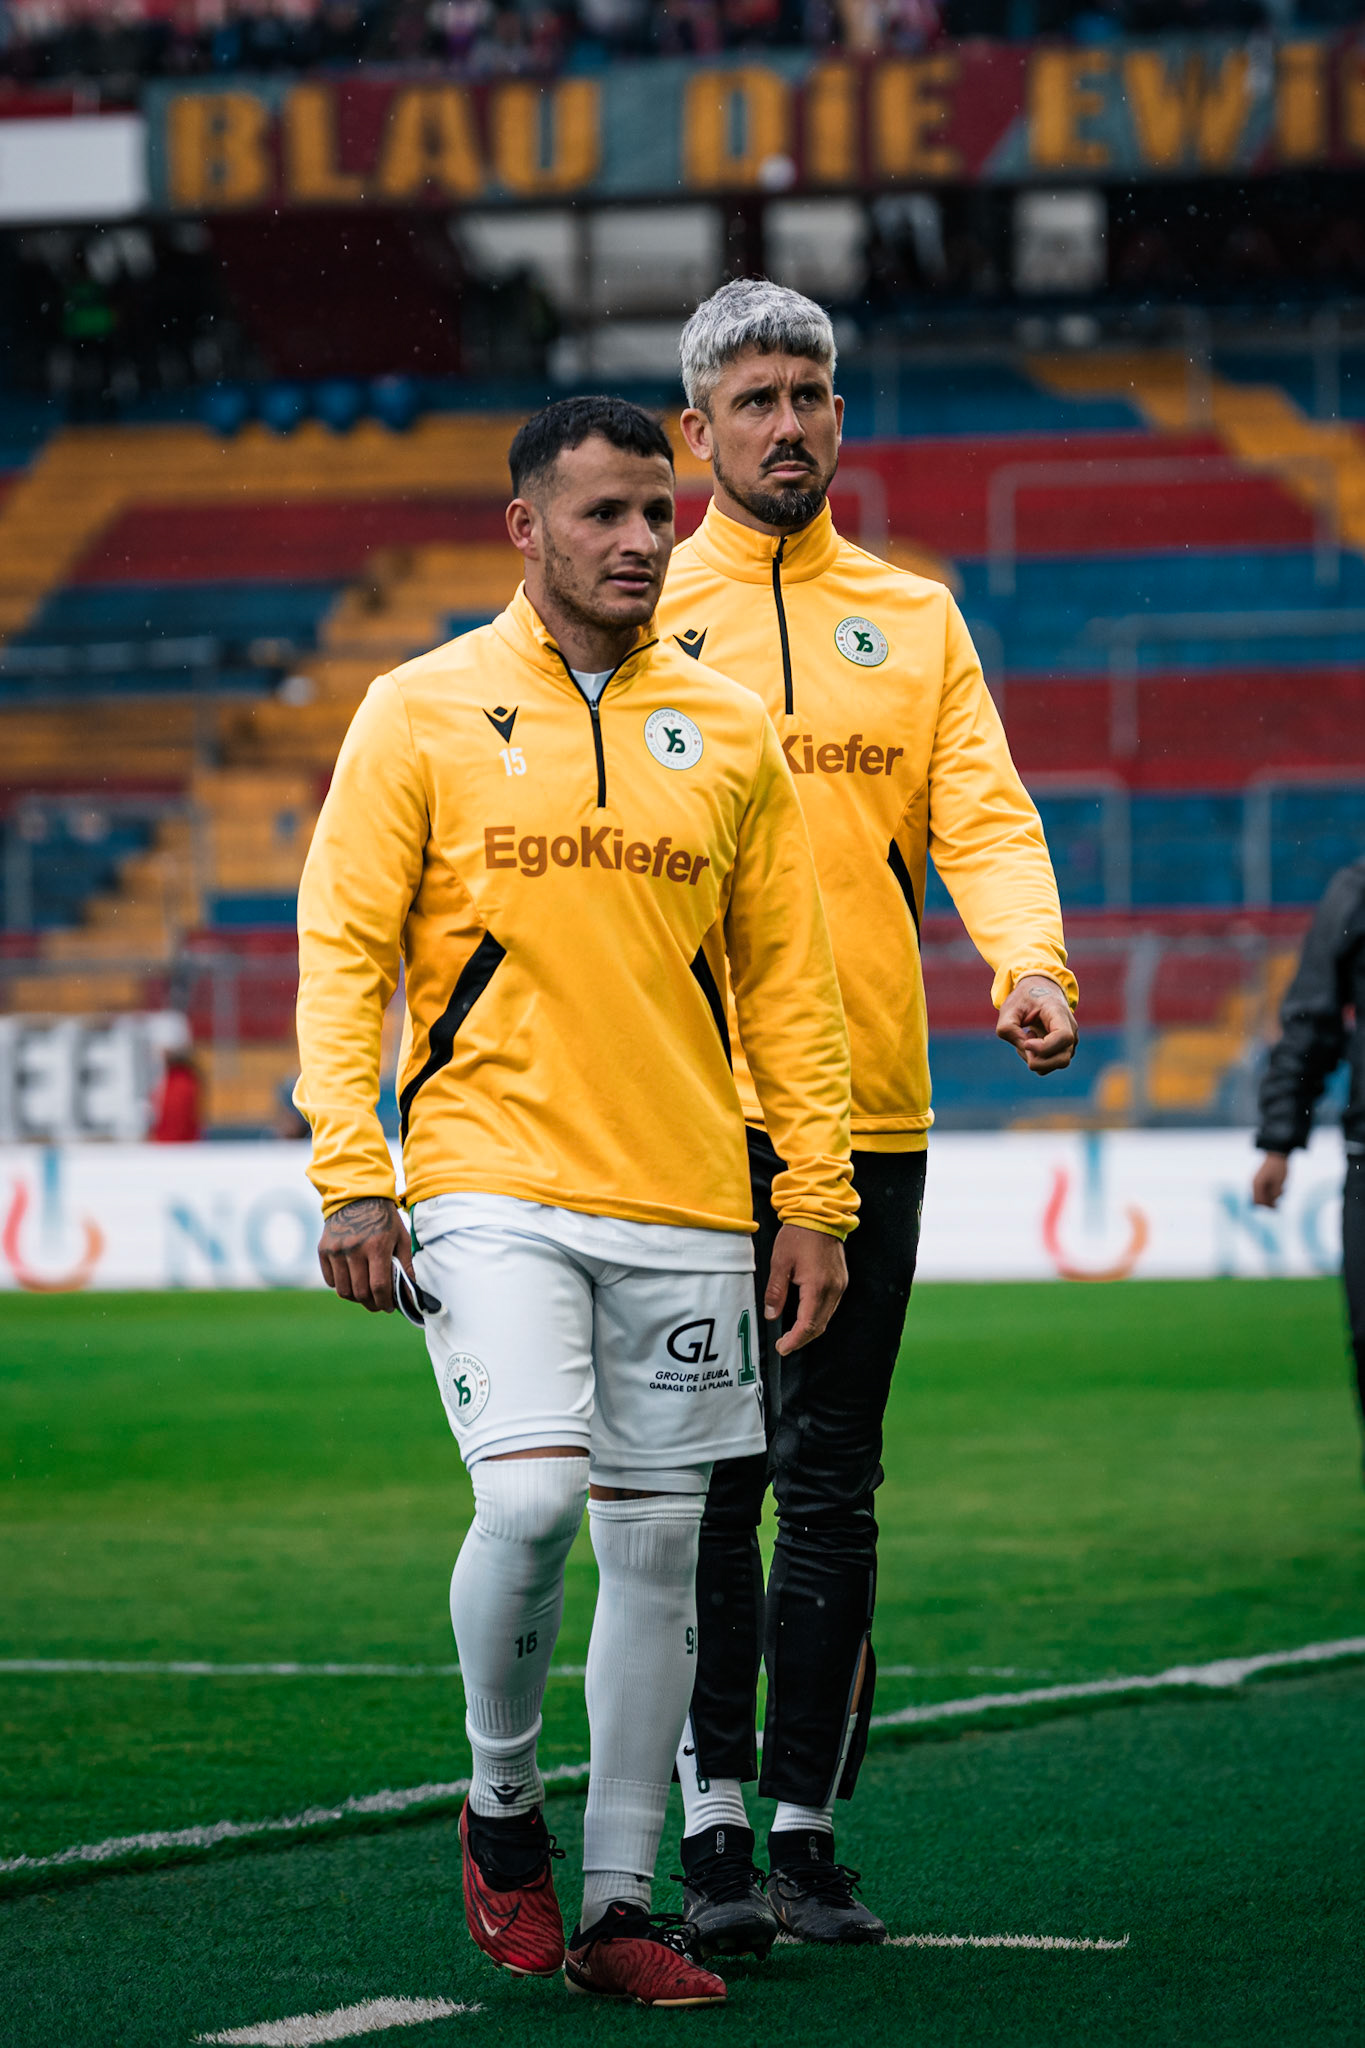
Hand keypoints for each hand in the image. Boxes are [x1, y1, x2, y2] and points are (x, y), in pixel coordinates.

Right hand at [318, 1196, 412, 1311]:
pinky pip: (330, 1280)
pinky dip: (341, 1286)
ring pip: (343, 1290)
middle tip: (379, 1304)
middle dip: (372, 1304)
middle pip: (361, 1292)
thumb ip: (406, 1266)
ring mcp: (336, 1250)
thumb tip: (411, 1294)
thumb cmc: (384, 1219)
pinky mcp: (324, 1250)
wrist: (357, 1196)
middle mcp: (354, 1250)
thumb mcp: (401, 1238)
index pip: (379, 1286)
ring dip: (356, 1298)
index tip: (390, 1307)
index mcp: (376, 1246)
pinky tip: (352, 1281)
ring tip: (366, 1295)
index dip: (385, 1302)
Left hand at [764, 1222, 847, 1355]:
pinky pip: (831, 1306)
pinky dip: (818, 1316)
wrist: (820, 1215)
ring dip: (810, 1329)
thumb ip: (776, 1291)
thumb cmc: (799, 1235)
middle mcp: (833, 1289)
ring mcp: (840, 1285)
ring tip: (793, 1333)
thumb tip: (771, 1315)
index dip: (795, 1340)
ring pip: (827, 1317)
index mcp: (817, 1286)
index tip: (782, 1347)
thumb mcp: (780, 1262)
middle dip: (802, 1338)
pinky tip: (805, 1315)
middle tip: (785, 1344)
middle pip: (819, 1325)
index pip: (807, 1324)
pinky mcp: (841, 1280)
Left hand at [996, 975, 1078, 1075]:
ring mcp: (1070, 1041)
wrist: (1039, 991)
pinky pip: (1050, 1064)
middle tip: (1024, 1042)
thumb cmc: (1024, 999)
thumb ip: (1008, 1028)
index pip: (1063, 1037)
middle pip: (1063, 1059)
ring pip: (1057, 1064)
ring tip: (1027, 1038)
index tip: (1026, 1041)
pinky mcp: (1063, 1050)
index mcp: (1059, 1013)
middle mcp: (1070, 1029)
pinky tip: (1031, 1041)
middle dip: (1038, 1060)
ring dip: (1035, 1058)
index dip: (1044, 1047)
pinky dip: (1036, 1059)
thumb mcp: (1009, 1008)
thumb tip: (1023, 1048)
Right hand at [1252, 1153, 1289, 1208]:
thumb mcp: (1279, 1184)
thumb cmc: (1279, 1168)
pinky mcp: (1262, 1180)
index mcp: (1257, 1184)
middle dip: (1269, 1202)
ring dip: (1272, 1197)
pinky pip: (1265, 1190)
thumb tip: (1272, 1207)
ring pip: (1262, 1196)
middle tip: (1280, 1199)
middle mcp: (1255, 1183)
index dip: (1267, 1206)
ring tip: (1282, 1190)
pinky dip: (1272, 1192)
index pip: (1258, 1202)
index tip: (1277, 1206)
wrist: (1278, 1153)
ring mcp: (1257, 1181)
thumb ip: (1274, 1196)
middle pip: (1259, 1200)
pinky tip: (1280, 1187)